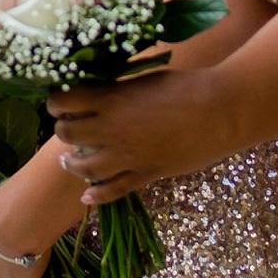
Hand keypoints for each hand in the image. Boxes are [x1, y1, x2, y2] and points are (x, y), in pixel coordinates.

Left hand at [49, 66, 233, 206]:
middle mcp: (112, 129)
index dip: (56, 101)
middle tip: (67, 126)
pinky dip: (96, 195)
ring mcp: (128, 155)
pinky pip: (113, 190)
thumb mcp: (144, 80)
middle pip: (68, 134)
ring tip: (68, 160)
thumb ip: (118, 91)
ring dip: (71, 163)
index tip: (59, 100)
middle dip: (63, 129)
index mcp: (111, 99)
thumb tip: (99, 96)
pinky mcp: (146, 174)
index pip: (65, 101)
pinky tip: (86, 197)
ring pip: (84, 167)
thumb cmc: (187, 86)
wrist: (220, 110)